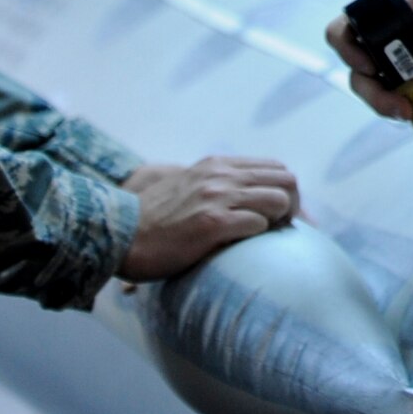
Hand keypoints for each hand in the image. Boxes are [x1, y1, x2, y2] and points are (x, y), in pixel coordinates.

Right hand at [116, 157, 298, 282]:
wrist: (119, 234)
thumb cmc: (154, 222)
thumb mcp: (188, 189)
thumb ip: (216, 188)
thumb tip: (248, 204)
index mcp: (217, 165)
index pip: (275, 167)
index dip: (285, 193)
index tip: (282, 217)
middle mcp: (221, 175)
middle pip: (286, 179)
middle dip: (292, 207)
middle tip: (280, 232)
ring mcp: (217, 197)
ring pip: (279, 199)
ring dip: (279, 222)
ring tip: (264, 241)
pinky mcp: (211, 222)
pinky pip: (258, 224)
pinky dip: (259, 236)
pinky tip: (244, 247)